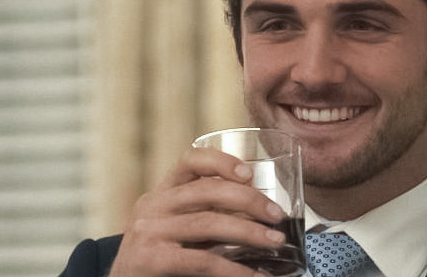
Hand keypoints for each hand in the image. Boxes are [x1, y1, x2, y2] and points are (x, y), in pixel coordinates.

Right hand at [107, 147, 286, 276]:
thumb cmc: (159, 261)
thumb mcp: (177, 231)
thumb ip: (206, 217)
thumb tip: (261, 216)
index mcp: (162, 194)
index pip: (191, 161)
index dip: (222, 161)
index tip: (250, 173)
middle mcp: (152, 207)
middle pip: (208, 190)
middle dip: (250, 200)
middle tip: (277, 215)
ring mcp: (149, 232)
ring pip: (209, 223)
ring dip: (250, 232)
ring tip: (275, 241)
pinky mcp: (151, 259)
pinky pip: (203, 260)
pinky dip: (235, 270)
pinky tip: (255, 276)